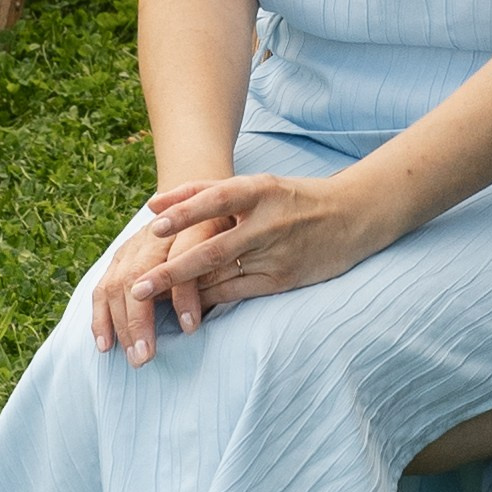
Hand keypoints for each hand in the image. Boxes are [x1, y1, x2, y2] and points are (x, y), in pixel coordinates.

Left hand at [89, 168, 381, 361]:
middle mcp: (268, 223)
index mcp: (261, 191)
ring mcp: (277, 255)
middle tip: (137, 288)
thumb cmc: (294, 198)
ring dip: (184, 291)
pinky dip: (208, 299)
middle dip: (173, 271)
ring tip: (149, 303)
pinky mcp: (283, 280)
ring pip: (222, 277)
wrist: (354, 216)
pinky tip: (183, 306)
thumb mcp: (257, 185)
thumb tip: (152, 204)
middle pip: (213, 250)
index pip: (216, 201)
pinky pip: (237, 292)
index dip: (184, 214)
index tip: (152, 228)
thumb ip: (205, 191)